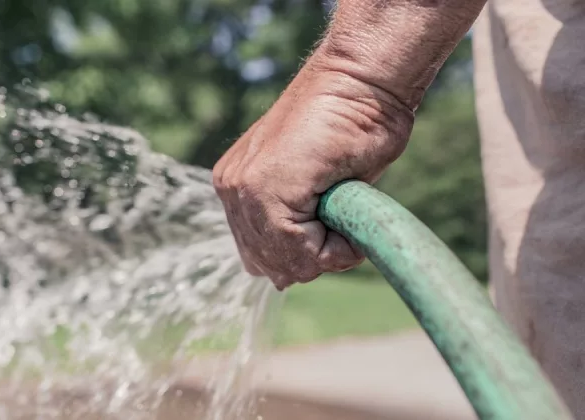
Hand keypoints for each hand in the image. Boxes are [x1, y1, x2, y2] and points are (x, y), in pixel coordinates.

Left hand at [213, 50, 414, 289]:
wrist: (361, 80)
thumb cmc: (352, 127)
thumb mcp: (318, 188)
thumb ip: (295, 225)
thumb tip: (281, 279)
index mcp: (238, 188)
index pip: (263, 256)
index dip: (307, 254)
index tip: (335, 220)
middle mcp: (232, 189)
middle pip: (270, 266)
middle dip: (313, 257)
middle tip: (341, 217)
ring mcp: (242, 188)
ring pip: (285, 263)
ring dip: (326, 251)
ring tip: (344, 208)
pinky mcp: (262, 187)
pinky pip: (299, 251)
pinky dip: (336, 247)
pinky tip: (347, 209)